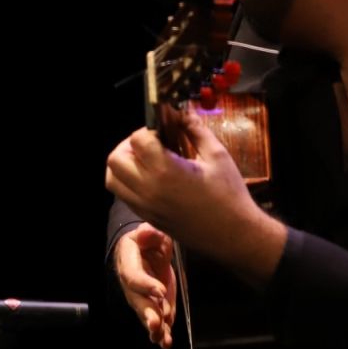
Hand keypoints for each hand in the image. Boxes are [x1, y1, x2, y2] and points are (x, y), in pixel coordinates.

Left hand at [105, 114, 285, 286]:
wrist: (234, 235)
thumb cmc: (230, 195)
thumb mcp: (216, 156)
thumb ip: (196, 130)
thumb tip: (183, 113)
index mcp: (165, 171)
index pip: (137, 140)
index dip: (148, 130)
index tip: (163, 131)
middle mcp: (148, 190)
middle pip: (115, 160)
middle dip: (128, 146)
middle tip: (149, 143)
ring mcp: (145, 207)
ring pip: (113, 180)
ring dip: (123, 165)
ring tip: (146, 160)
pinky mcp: (148, 218)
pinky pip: (125, 196)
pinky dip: (129, 182)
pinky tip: (151, 178)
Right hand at [113, 224, 177, 348]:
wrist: (145, 252)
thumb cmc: (147, 241)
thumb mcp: (150, 232)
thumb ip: (149, 233)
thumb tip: (146, 232)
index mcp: (128, 263)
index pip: (134, 277)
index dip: (145, 285)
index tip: (160, 291)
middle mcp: (132, 285)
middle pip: (137, 301)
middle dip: (147, 313)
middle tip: (155, 323)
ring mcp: (142, 298)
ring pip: (145, 315)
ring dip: (153, 328)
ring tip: (160, 337)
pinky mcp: (154, 307)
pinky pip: (157, 322)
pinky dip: (162, 334)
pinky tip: (166, 343)